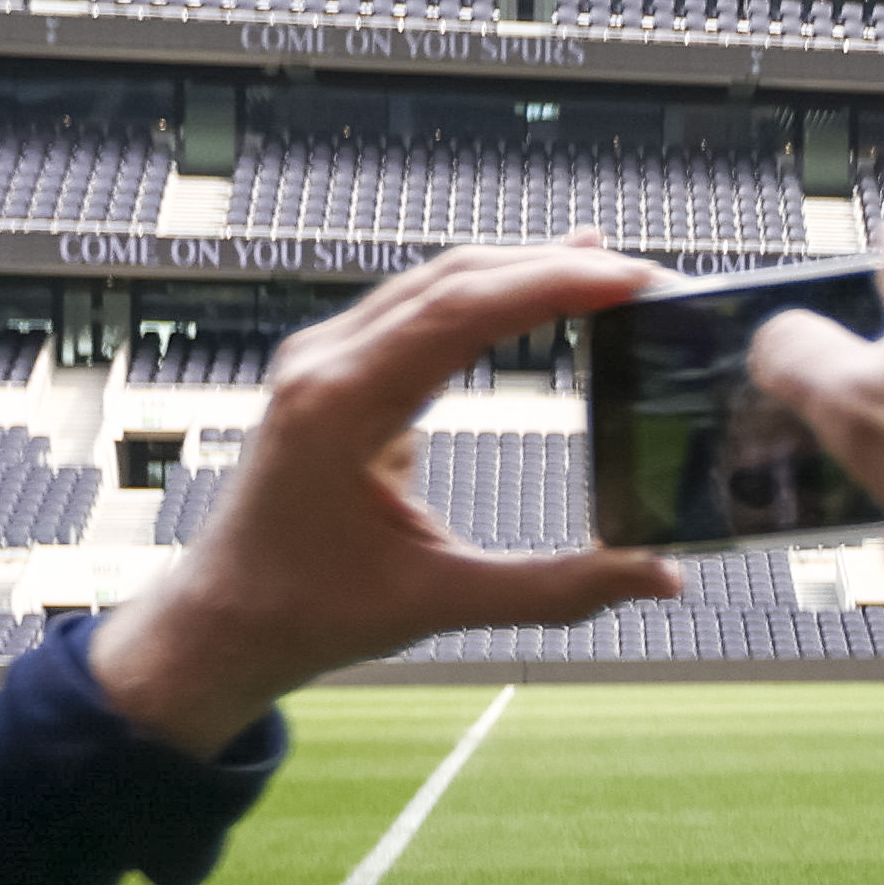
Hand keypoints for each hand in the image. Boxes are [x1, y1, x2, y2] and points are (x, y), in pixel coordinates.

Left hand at [85, 237, 686, 754]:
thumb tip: (659, 573)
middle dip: (551, 267)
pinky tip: (536, 291)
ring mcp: (324, 359)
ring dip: (520, 272)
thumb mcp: (439, 602)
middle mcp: (324, 363)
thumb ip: (555, 588)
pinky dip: (485, 296)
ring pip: (435, 284)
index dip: (553, 284)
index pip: (461, 310)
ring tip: (606, 269)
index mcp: (339, 405)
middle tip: (641, 275)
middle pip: (453, 279)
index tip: (629, 277)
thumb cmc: (308, 609)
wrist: (224, 618)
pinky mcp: (334, 370)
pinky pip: (417, 309)